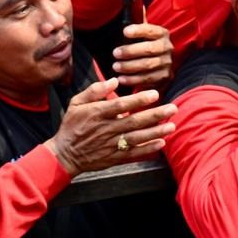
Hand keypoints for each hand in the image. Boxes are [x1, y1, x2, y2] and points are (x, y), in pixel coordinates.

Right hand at [46, 80, 176, 175]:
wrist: (64, 154)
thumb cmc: (72, 125)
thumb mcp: (77, 103)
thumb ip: (95, 90)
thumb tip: (114, 80)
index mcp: (97, 113)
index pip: (121, 105)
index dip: (138, 100)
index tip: (155, 94)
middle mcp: (106, 129)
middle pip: (134, 121)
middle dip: (155, 115)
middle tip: (173, 108)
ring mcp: (110, 144)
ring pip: (136, 138)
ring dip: (155, 132)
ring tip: (171, 126)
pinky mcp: (113, 158)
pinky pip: (133, 153)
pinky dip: (147, 149)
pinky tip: (161, 143)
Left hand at [112, 22, 173, 88]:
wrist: (161, 65)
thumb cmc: (147, 45)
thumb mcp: (145, 32)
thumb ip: (139, 20)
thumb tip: (136, 3)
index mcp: (162, 33)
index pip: (151, 30)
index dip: (139, 30)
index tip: (124, 31)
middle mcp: (167, 47)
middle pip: (149, 49)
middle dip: (131, 51)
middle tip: (115, 53)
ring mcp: (167, 63)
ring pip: (148, 65)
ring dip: (130, 67)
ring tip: (116, 67)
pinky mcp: (165, 77)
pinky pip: (148, 79)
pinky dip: (134, 80)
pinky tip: (122, 79)